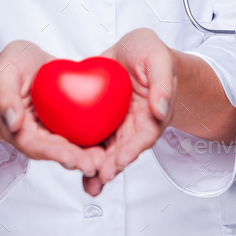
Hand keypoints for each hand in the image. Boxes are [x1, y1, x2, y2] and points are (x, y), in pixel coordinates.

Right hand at [0, 40, 105, 183]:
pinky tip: (111, 142)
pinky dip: (94, 137)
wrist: (23, 60)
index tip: (71, 159)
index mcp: (18, 128)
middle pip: (56, 150)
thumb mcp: (5, 72)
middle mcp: (36, 134)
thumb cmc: (10, 64)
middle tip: (95, 165)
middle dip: (76, 160)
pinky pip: (80, 129)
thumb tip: (13, 123)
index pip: (35, 145)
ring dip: (87, 155)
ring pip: (70, 145)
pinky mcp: (66, 119)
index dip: (53, 153)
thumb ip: (6, 96)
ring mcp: (52, 128)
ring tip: (106, 161)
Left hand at [83, 28, 175, 196]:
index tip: (122, 160)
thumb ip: (162, 82)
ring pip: (108, 150)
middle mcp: (135, 124)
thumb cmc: (149, 51)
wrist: (132, 50)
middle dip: (113, 165)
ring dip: (99, 168)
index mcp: (153, 113)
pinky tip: (73, 167)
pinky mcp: (100, 120)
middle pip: (124, 149)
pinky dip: (84, 153)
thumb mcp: (158, 58)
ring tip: (89, 184)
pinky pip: (92, 138)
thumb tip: (160, 108)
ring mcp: (117, 124)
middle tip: (100, 176)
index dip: (133, 149)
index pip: (144, 135)